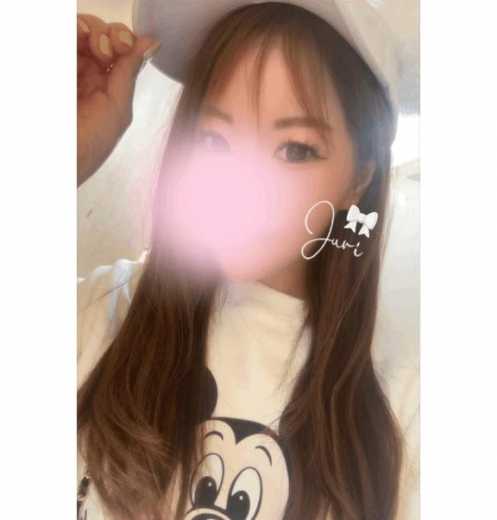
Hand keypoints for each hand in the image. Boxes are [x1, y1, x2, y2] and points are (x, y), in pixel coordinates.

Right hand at [77, 14, 159, 185]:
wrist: (62, 156)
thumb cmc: (89, 145)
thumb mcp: (117, 109)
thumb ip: (129, 73)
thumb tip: (151, 43)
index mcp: (107, 88)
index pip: (119, 51)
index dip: (124, 42)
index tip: (124, 47)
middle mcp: (87, 76)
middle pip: (100, 37)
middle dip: (109, 36)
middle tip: (108, 50)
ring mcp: (69, 71)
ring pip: (81, 33)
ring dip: (91, 31)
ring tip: (95, 48)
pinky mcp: (52, 67)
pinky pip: (63, 38)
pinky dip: (74, 32)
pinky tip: (80, 39)